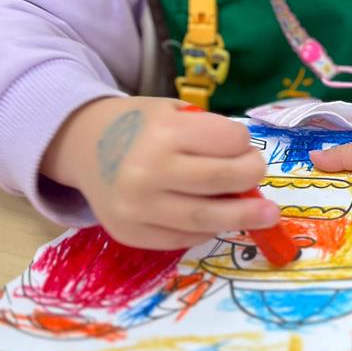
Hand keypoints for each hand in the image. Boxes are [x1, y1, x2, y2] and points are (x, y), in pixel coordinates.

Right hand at [40, 97, 275, 248]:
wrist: (83, 146)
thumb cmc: (139, 125)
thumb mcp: (173, 112)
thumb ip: (208, 137)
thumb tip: (249, 176)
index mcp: (164, 131)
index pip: (228, 142)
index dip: (243, 143)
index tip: (241, 144)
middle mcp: (149, 171)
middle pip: (222, 181)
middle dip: (251, 178)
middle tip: (258, 175)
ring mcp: (138, 207)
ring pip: (206, 219)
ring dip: (243, 217)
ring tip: (268, 216)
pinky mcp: (131, 233)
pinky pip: (182, 239)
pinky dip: (206, 230)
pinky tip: (217, 219)